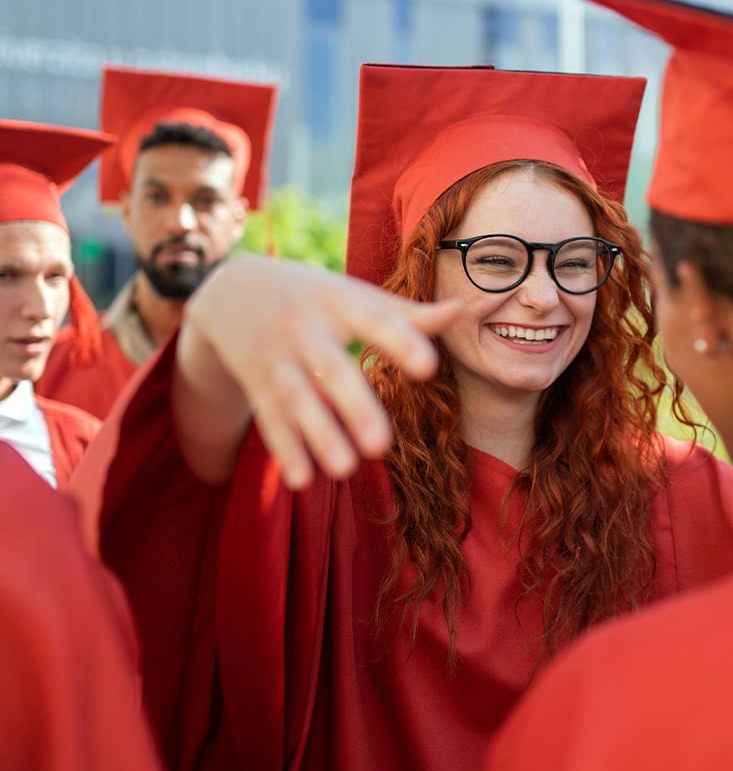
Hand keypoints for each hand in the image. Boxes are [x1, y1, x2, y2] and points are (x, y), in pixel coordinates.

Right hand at [177, 254, 461, 488]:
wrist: (233, 290)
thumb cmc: (316, 297)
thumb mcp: (355, 296)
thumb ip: (407, 313)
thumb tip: (461, 309)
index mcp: (340, 302)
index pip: (376, 321)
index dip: (402, 342)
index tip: (429, 367)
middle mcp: (305, 329)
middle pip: (331, 369)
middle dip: (354, 406)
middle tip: (381, 446)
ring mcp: (277, 357)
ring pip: (297, 399)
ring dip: (319, 434)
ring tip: (346, 469)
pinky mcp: (256, 382)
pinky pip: (269, 418)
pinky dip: (284, 448)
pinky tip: (301, 481)